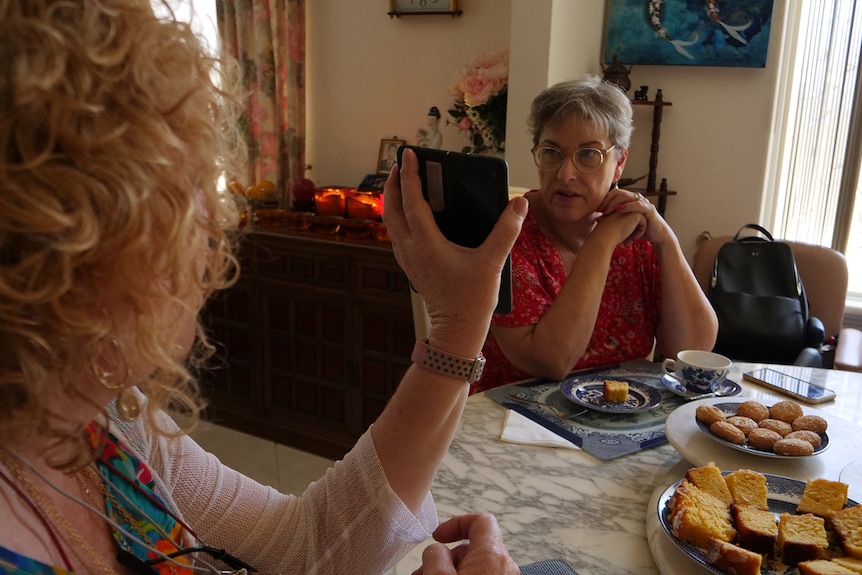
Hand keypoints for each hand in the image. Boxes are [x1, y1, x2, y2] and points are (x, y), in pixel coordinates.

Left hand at [383, 148, 526, 352]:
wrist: (455, 333)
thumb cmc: (472, 301)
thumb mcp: (492, 263)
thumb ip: (506, 231)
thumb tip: (519, 204)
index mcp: (426, 243)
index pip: (412, 200)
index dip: (410, 174)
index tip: (410, 154)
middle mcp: (411, 249)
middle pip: (392, 208)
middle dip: (395, 183)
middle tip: (402, 164)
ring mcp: (408, 259)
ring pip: (392, 222)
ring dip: (395, 200)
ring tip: (404, 183)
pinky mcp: (412, 267)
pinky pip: (398, 235)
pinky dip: (400, 217)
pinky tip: (413, 215)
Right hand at [411, 514, 519, 574]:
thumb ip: (435, 555)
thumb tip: (435, 550)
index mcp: (492, 555)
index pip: (481, 520)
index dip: (456, 523)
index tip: (438, 536)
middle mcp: (505, 566)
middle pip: (474, 547)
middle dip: (446, 555)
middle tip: (424, 570)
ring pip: (477, 566)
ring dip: (451, 570)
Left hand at [597, 186, 668, 247]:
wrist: (656, 236)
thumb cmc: (638, 229)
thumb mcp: (623, 223)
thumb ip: (612, 219)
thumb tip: (597, 219)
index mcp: (629, 200)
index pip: (614, 193)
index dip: (605, 199)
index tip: (596, 209)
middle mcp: (636, 198)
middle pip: (619, 193)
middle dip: (608, 200)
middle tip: (600, 210)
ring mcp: (643, 202)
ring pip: (627, 197)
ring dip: (615, 203)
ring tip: (606, 211)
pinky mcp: (649, 209)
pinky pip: (638, 204)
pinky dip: (628, 206)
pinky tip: (619, 209)